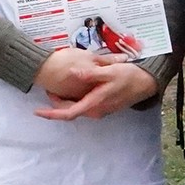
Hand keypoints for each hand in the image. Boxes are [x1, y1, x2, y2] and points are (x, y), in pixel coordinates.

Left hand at [35, 55, 158, 120]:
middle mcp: (96, 111)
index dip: (52, 113)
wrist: (146, 83)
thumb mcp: (110, 71)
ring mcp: (100, 110)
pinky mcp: (103, 106)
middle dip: (56, 103)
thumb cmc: (129, 76)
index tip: (37, 111)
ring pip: (76, 108)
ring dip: (65, 101)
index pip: (68, 113)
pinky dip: (74, 99)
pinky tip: (73, 87)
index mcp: (95, 103)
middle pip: (70, 111)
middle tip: (47, 88)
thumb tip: (73, 73)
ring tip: (56, 87)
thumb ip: (91, 73)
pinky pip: (84, 105)